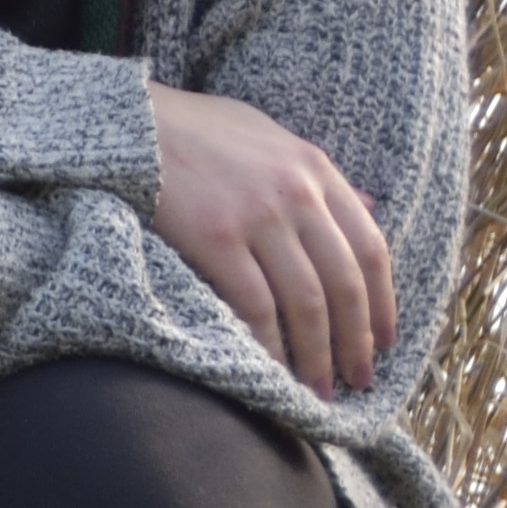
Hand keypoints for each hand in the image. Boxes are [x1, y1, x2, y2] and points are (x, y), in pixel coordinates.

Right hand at [148, 86, 397, 394]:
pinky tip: (270, 368)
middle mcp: (296, 192)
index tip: (383, 342)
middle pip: (343, 283)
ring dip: (316, 354)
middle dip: (354, 341)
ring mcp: (257, 215)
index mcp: (313, 168)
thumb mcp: (265, 135)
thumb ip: (314, 173)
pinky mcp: (214, 237)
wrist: (123, 119)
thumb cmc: (191, 128)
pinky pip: (255, 305)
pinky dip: (269, 344)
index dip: (382, 303)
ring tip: (316, 389)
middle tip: (356, 380)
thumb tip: (368, 206)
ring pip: (306, 302)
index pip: (370, 248)